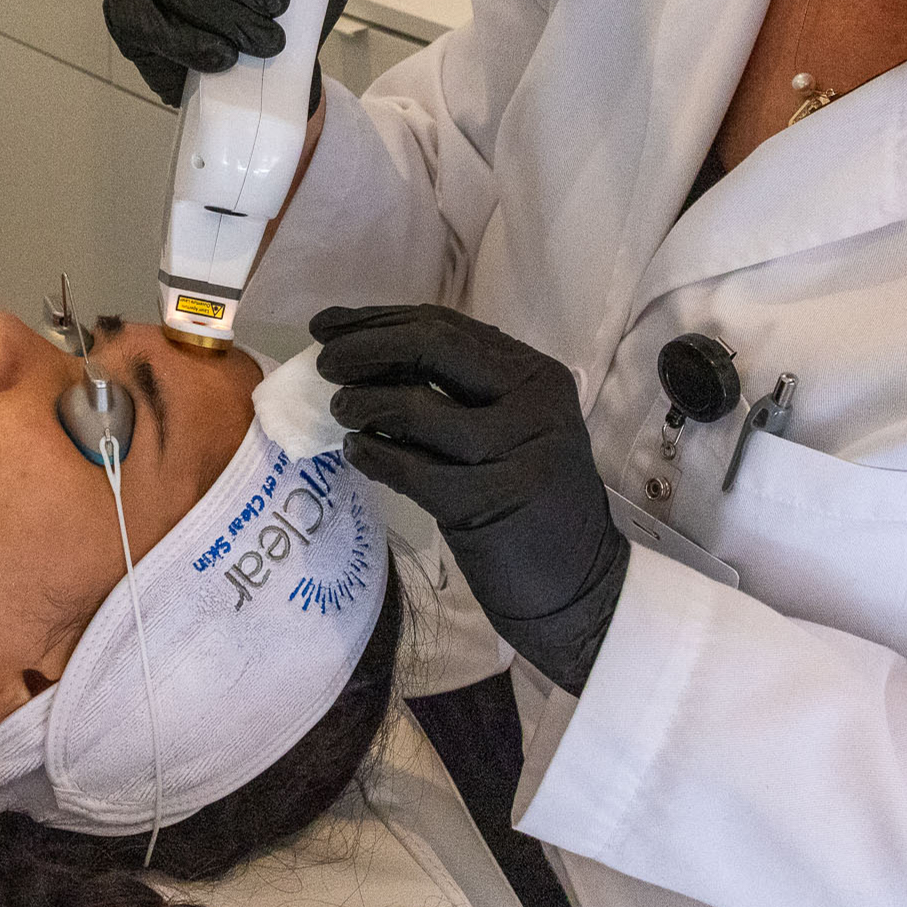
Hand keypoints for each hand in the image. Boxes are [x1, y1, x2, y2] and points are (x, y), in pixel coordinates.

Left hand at [314, 304, 627, 694]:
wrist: (581, 586)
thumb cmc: (534, 504)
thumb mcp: (515, 429)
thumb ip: (463, 390)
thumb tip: (369, 354)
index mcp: (536, 374)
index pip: (447, 326)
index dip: (381, 320)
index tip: (329, 324)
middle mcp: (532, 400)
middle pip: (432, 348)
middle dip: (366, 346)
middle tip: (324, 362)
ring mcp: (513, 450)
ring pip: (417, 406)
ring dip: (364, 402)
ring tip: (340, 410)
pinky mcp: (489, 501)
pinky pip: (412, 468)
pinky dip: (374, 456)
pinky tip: (355, 452)